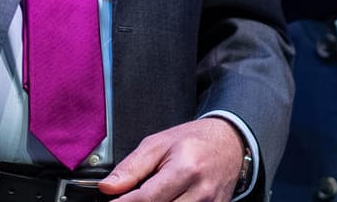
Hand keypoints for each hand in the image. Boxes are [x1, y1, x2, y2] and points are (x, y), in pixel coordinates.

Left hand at [99, 118, 243, 200]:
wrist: (229, 143)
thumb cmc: (193, 141)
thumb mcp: (157, 144)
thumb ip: (131, 168)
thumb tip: (107, 187)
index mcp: (185, 169)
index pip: (148, 198)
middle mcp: (201, 191)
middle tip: (127, 199)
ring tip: (149, 196)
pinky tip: (165, 199)